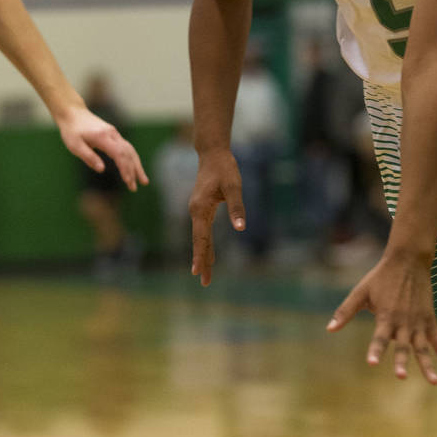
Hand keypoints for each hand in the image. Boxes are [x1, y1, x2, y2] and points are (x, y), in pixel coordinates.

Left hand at [58, 107, 148, 191]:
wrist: (73, 113)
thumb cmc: (72, 131)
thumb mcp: (75, 146)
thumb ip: (89, 157)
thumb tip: (102, 170)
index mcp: (103, 137)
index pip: (119, 154)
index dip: (125, 169)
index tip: (128, 182)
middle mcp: (113, 134)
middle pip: (128, 154)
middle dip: (134, 171)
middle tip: (136, 187)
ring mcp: (115, 134)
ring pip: (131, 151)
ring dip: (137, 166)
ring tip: (143, 180)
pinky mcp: (114, 135)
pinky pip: (127, 148)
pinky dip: (133, 159)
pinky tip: (135, 168)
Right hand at [189, 148, 244, 285]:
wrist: (213, 154)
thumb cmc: (224, 169)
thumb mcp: (234, 186)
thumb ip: (237, 207)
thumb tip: (241, 228)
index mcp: (200, 208)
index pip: (200, 237)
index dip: (201, 255)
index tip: (198, 272)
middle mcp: (195, 211)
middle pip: (198, 241)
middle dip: (202, 262)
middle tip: (205, 282)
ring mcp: (197, 210)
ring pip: (200, 238)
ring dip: (203, 255)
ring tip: (205, 273)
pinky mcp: (201, 208)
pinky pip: (202, 231)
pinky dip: (205, 244)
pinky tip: (208, 254)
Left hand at [327, 252, 436, 384]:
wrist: (408, 261)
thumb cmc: (381, 277)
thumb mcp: (360, 292)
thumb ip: (346, 311)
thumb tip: (329, 329)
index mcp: (385, 315)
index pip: (379, 337)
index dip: (375, 349)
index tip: (372, 362)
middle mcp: (403, 321)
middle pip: (402, 345)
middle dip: (401, 361)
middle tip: (400, 376)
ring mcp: (419, 322)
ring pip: (423, 347)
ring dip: (428, 365)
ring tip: (433, 383)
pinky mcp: (430, 320)